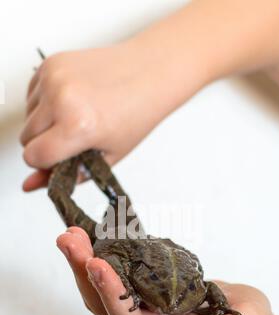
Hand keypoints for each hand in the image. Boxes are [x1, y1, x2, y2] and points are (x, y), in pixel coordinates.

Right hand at [20, 43, 169, 190]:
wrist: (148, 73)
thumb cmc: (135, 114)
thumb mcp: (106, 156)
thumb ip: (67, 174)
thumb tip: (32, 184)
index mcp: (78, 125)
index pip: (33, 157)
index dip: (46, 163)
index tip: (60, 158)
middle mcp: (62, 98)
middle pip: (26, 138)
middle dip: (44, 144)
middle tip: (74, 138)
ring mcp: (53, 77)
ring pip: (27, 116)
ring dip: (44, 123)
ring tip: (77, 116)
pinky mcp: (50, 62)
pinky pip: (30, 94)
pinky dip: (45, 103)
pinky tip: (72, 102)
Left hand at [56, 227, 271, 314]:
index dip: (110, 292)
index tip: (96, 263)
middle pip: (101, 304)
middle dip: (83, 271)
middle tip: (68, 238)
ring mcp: (137, 313)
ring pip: (99, 293)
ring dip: (82, 264)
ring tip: (71, 234)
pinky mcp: (139, 298)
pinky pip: (111, 281)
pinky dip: (97, 261)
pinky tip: (91, 239)